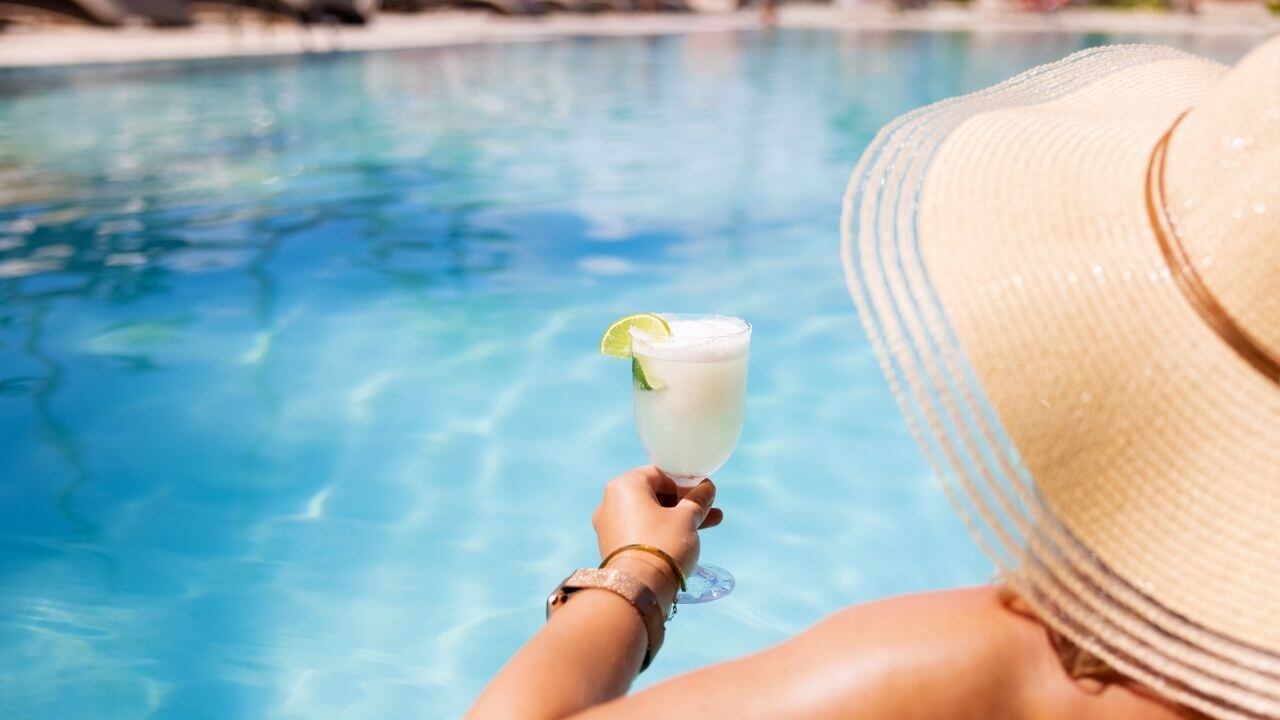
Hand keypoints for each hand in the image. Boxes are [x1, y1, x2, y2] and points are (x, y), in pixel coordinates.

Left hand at [592, 466, 722, 601]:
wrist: (638, 588)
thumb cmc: (663, 543)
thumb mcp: (686, 518)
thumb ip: (697, 500)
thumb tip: (707, 488)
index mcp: (624, 485)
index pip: (659, 474)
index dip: (685, 482)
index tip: (704, 492)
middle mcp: (610, 502)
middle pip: (654, 495)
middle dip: (684, 502)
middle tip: (709, 508)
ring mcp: (609, 526)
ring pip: (650, 515)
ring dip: (678, 518)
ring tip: (709, 523)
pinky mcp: (613, 547)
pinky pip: (642, 531)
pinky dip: (662, 532)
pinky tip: (686, 538)